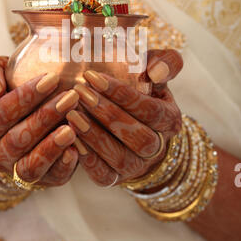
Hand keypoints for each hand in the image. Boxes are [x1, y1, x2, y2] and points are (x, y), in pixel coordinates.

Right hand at [0, 57, 78, 187]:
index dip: (24, 97)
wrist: (27, 125)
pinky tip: (77, 148)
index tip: (51, 78)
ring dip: (52, 146)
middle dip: (45, 117)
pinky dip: (64, 165)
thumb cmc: (14, 92)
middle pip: (17, 139)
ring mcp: (19, 171)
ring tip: (72, 128)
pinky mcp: (46, 180)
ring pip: (31, 165)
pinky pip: (53, 177)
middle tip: (71, 97)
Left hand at [67, 49, 182, 186]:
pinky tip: (70, 137)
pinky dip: (86, 159)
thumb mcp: (154, 72)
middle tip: (80, 93)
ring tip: (71, 114)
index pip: (151, 109)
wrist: (131, 124)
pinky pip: (103, 175)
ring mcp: (137, 165)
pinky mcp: (116, 178)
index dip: (122, 94)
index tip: (93, 76)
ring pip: (120, 157)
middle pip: (137, 136)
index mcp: (170, 119)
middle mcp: (158, 147)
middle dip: (107, 114)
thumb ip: (164, 63)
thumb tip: (157, 70)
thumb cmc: (140, 90)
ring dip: (94, 136)